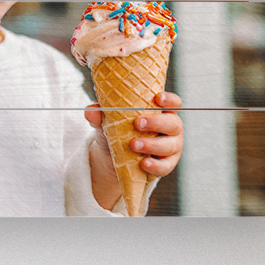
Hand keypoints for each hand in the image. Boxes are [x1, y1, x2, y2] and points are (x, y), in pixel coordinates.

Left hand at [86, 90, 182, 207]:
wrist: (112, 158)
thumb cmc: (117, 132)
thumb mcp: (107, 122)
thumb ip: (100, 115)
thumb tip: (91, 110)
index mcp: (161, 112)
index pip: (174, 103)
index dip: (170, 100)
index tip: (158, 97)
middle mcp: (170, 128)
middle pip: (174, 124)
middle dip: (157, 123)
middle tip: (138, 123)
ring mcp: (171, 147)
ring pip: (170, 145)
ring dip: (152, 145)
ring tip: (133, 144)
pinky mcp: (167, 164)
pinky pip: (165, 166)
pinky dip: (155, 165)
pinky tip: (144, 163)